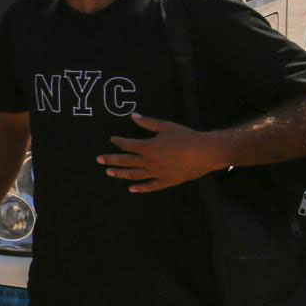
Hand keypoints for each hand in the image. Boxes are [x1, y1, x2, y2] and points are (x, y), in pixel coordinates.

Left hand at [99, 114, 226, 192]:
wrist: (205, 152)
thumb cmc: (186, 137)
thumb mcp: (166, 126)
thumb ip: (148, 123)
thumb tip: (133, 116)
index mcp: (148, 147)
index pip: (128, 145)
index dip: (119, 142)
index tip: (112, 139)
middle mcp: (149, 162)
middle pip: (126, 161)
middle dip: (111, 160)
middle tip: (99, 160)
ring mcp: (157, 173)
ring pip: (134, 175)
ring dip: (121, 174)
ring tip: (109, 173)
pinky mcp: (166, 181)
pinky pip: (150, 186)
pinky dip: (140, 188)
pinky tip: (131, 189)